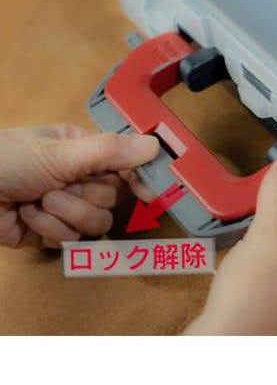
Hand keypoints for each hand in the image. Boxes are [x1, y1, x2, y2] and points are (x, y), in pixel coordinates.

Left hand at [0, 124, 158, 248]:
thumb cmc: (6, 160)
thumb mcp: (59, 152)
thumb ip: (109, 151)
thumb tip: (154, 145)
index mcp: (84, 152)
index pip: (125, 165)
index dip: (138, 178)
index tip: (148, 191)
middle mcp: (80, 178)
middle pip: (113, 198)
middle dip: (84, 196)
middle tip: (58, 186)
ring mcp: (67, 207)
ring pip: (96, 222)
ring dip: (66, 214)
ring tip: (39, 202)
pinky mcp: (53, 232)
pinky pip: (73, 239)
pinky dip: (49, 229)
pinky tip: (28, 216)